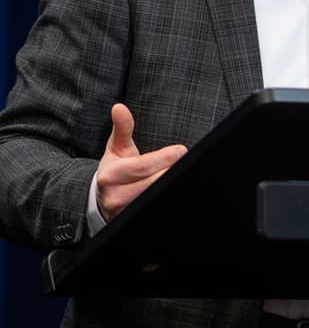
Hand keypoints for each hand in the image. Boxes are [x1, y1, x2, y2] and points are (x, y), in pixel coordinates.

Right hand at [96, 103, 186, 221]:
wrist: (102, 198)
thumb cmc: (115, 169)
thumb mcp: (116, 148)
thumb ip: (122, 128)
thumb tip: (119, 107)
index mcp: (110, 175)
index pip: (141, 167)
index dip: (163, 158)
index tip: (181, 150)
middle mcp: (115, 196)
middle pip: (151, 184)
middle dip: (171, 171)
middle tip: (187, 161)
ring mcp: (123, 211)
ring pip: (153, 197)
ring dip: (170, 185)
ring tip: (183, 172)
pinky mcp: (131, 220)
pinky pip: (153, 208)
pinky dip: (166, 198)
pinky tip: (176, 187)